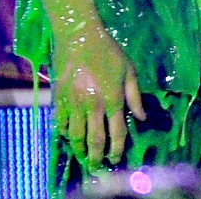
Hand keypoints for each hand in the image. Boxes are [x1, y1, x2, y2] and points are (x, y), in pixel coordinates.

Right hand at [52, 24, 145, 171]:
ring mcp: (74, 103)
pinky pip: (60, 124)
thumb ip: (135, 95)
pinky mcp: (59, 98)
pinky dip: (64, 134)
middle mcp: (94, 105)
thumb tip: (141, 118)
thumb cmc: (107, 50)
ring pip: (76, 136)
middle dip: (97, 158)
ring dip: (80, 150)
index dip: (117, 150)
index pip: (117, 133)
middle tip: (97, 166)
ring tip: (83, 156)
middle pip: (95, 140)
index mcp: (113, 98)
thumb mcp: (128, 69)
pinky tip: (69, 136)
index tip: (116, 158)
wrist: (79, 35)